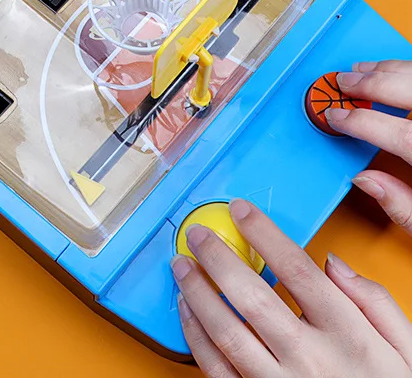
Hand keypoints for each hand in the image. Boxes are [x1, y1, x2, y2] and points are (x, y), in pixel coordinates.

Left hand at [172, 199, 411, 376]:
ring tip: (181, 265)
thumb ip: (374, 301)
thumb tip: (333, 262)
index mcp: (348, 336)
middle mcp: (311, 360)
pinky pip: (217, 370)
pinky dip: (195, 337)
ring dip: (197, 293)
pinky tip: (186, 310)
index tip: (241, 210)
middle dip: (218, 259)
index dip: (263, 233)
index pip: (298, 270)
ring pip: (228, 333)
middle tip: (197, 234)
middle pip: (253, 298)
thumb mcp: (404, 349)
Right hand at [329, 60, 411, 231]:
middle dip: (370, 82)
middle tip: (345, 82)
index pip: (394, 131)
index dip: (357, 121)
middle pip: (410, 91)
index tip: (336, 118)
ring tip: (368, 69)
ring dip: (393, 69)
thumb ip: (402, 206)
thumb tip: (366, 179)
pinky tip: (404, 73)